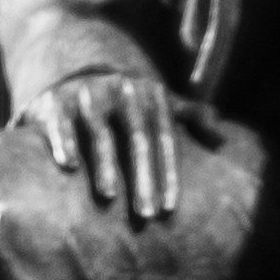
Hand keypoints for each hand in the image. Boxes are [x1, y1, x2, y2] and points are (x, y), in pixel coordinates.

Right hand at [23, 68, 183, 222]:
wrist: (77, 64)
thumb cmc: (129, 101)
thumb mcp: (161, 102)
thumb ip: (192, 117)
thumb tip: (223, 140)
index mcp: (152, 95)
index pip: (165, 139)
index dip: (169, 174)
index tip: (170, 209)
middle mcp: (122, 92)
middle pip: (136, 139)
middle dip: (142, 178)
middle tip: (145, 216)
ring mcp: (87, 94)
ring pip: (98, 133)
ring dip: (103, 164)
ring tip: (108, 197)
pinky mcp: (55, 101)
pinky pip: (60, 124)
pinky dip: (64, 142)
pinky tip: (68, 167)